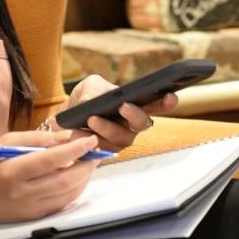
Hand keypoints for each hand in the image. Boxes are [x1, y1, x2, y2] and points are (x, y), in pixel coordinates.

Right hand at [0, 129, 99, 223]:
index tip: (90, 140)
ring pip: (68, 192)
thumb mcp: (8, 142)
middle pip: (64, 179)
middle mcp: (22, 192)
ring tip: (90, 161)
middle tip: (96, 150)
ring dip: (85, 176)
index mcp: (12, 171)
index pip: (50, 160)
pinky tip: (80, 176)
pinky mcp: (37, 216)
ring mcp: (31, 207)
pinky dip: (77, 188)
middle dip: (86, 164)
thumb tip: (67, 136)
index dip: (74, 150)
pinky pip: (64, 202)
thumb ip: (38, 138)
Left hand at [48, 74, 178, 151]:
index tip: (170, 96)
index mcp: (136, 105)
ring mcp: (120, 140)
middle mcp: (132, 125)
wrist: (68, 116)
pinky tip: (77, 130)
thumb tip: (89, 100)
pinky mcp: (105, 152)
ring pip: (120, 138)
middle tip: (123, 106)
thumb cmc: (87, 98)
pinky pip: (101, 148)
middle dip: (134, 115)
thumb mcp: (89, 86)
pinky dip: (89, 138)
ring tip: (90, 118)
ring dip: (105, 128)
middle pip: (141, 124)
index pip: (157, 104)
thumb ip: (92, 88)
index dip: (167, 103)